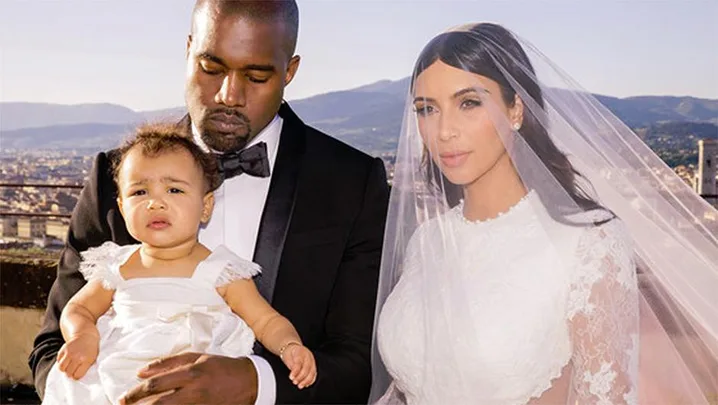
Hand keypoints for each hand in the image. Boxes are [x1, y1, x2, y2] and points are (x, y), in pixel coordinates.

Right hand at [56, 333, 98, 379]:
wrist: (86, 336)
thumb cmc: (91, 349)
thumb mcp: (93, 359)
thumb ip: (86, 368)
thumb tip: (77, 378)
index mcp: (86, 360)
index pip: (77, 375)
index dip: (77, 377)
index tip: (78, 374)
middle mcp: (77, 356)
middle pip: (68, 373)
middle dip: (70, 374)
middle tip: (73, 371)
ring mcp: (69, 352)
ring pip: (61, 368)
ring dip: (64, 369)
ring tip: (68, 367)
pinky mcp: (63, 349)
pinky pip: (58, 360)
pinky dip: (61, 362)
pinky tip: (66, 360)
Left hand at [119, 353, 257, 404]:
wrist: (248, 382)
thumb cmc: (220, 367)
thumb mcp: (197, 358)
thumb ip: (169, 363)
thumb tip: (142, 371)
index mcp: (191, 373)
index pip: (156, 384)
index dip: (136, 392)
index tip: (124, 397)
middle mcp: (193, 392)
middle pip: (157, 403)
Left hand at [281, 344, 316, 388]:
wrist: (294, 348)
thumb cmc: (290, 353)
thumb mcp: (287, 357)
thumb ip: (291, 365)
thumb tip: (294, 374)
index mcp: (301, 352)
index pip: (299, 362)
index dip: (295, 371)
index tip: (291, 377)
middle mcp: (308, 356)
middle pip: (307, 368)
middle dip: (301, 377)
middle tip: (295, 382)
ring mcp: (312, 361)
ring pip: (312, 372)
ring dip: (306, 380)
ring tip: (300, 385)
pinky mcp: (313, 366)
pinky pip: (314, 374)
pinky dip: (311, 380)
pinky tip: (306, 384)